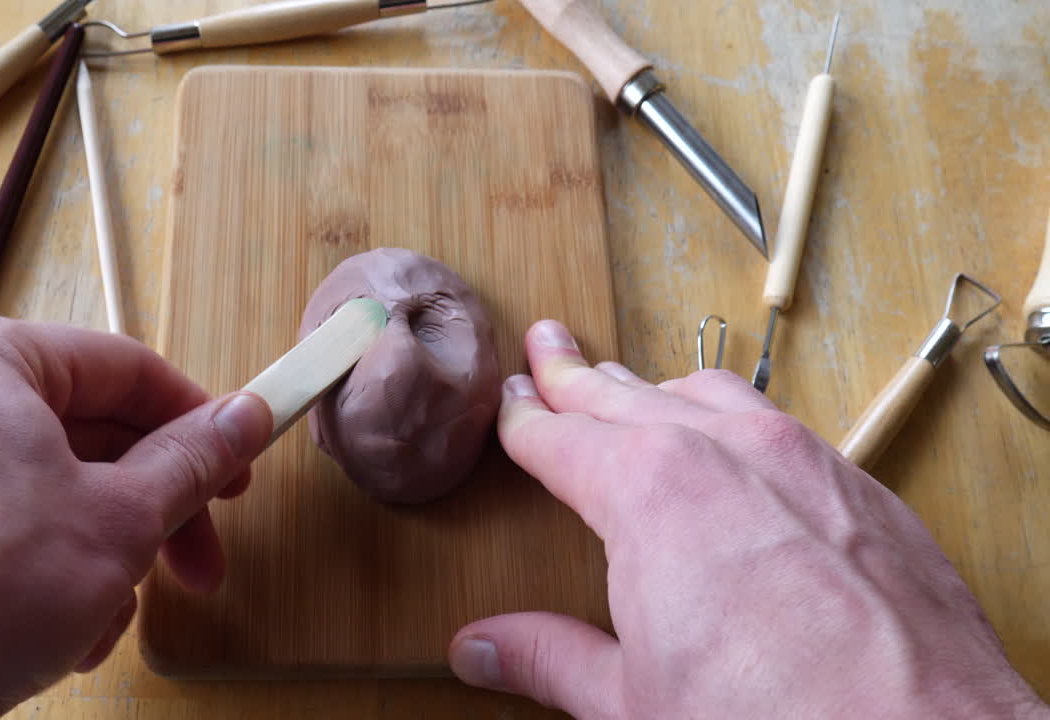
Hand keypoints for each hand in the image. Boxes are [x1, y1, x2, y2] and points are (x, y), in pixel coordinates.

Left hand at [0, 312, 271, 718]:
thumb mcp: (115, 524)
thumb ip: (190, 465)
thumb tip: (245, 418)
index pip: (130, 370)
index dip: (200, 424)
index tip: (242, 468)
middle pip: (91, 437)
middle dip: (150, 516)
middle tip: (196, 567)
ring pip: (50, 493)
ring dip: (100, 561)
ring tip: (103, 623)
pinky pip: (0, 527)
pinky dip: (43, 578)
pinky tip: (55, 639)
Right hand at [448, 320, 1046, 718]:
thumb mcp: (633, 702)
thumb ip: (551, 659)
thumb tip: (484, 649)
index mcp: (647, 492)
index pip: (560, 436)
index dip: (524, 418)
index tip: (510, 403)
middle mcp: (724, 452)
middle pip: (626, 396)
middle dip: (577, 374)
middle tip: (548, 346)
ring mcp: (801, 458)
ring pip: (707, 395)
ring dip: (655, 388)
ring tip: (627, 384)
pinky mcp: (860, 484)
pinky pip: (777, 422)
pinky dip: (733, 418)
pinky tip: (730, 439)